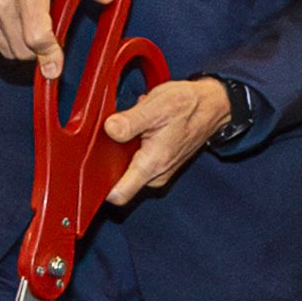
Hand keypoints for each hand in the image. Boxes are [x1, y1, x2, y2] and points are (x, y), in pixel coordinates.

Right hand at [0, 0, 110, 67]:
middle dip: (37, 50)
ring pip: (4, 50)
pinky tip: (9, 19)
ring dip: (19, 45)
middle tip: (45, 33)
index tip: (54, 67)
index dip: (49, 55)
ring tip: (27, 23)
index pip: (37, 37)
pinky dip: (1, 38)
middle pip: (21, 50)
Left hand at [102, 73, 238, 199]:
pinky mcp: (159, 166)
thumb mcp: (156, 107)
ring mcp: (158, 172)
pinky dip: (133, 149)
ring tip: (132, 130)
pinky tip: (140, 132)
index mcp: (152, 164)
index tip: (89, 171)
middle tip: (111, 138)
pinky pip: (136, 163)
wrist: (211, 105)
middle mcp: (155, 175)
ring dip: (122, 152)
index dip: (100, 188)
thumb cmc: (187, 106)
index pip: (119, 195)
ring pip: (127, 171)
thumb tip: (110, 129)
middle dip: (109, 162)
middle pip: (119, 182)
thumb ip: (130, 121)